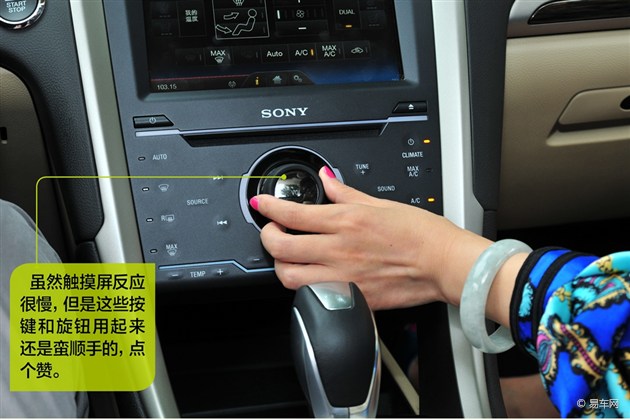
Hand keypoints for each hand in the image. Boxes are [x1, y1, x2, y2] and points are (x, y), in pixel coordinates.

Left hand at [251, 167, 491, 310]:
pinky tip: (311, 278)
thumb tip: (327, 180)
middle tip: (272, 230)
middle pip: (281, 247)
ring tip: (286, 257)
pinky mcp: (353, 298)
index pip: (292, 214)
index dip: (268, 207)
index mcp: (346, 221)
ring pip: (289, 277)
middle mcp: (340, 249)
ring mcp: (344, 277)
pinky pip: (314, 297)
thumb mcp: (381, 203)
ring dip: (280, 265)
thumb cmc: (422, 234)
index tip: (261, 204)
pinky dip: (304, 287)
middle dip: (267, 236)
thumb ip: (346, 193)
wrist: (444, 264)